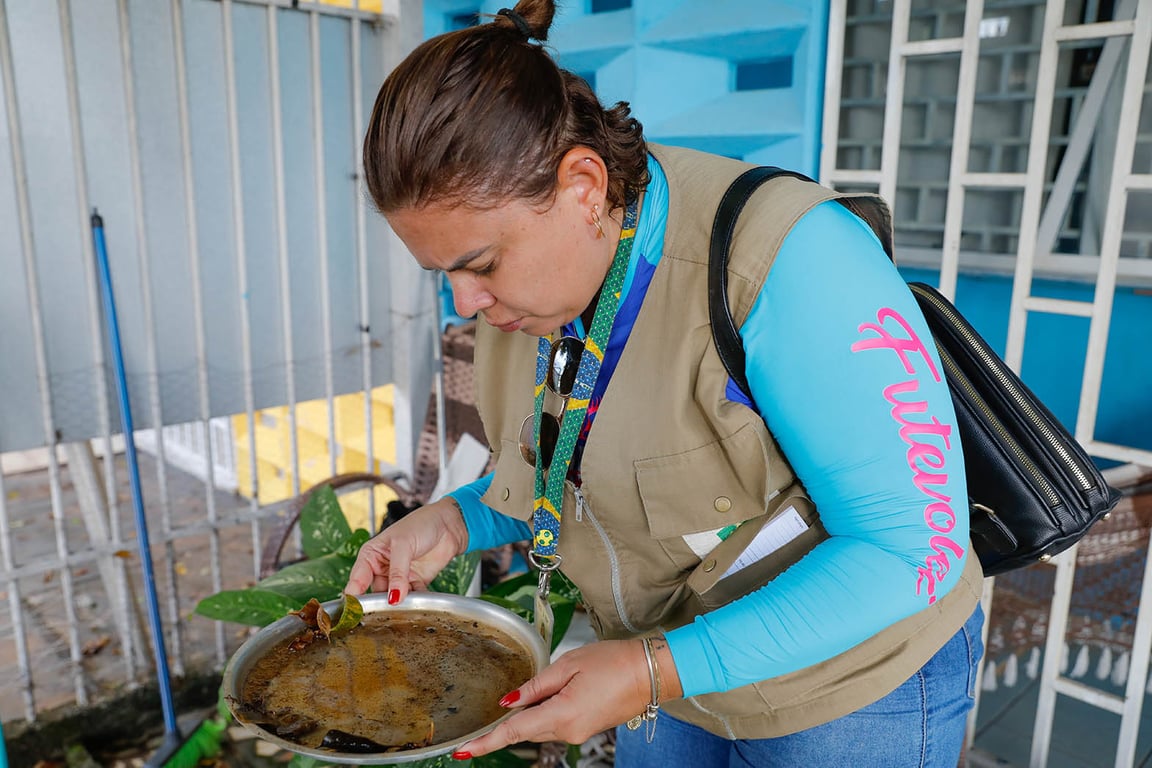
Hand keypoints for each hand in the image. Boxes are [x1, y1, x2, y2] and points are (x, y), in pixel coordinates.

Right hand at [343, 497, 468, 602]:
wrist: (449, 525)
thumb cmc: (421, 524)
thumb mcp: (404, 544)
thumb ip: (397, 572)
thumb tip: (393, 597)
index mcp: (371, 555)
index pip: (357, 580)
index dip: (354, 597)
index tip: (354, 612)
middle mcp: (382, 568)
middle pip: (375, 593)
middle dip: (381, 604)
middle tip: (386, 612)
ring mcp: (399, 577)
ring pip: (394, 598)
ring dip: (400, 604)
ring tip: (405, 607)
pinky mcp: (416, 583)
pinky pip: (413, 598)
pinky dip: (417, 602)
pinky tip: (421, 603)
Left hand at [452, 637, 682, 758]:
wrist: (651, 673)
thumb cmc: (614, 661)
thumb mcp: (569, 664)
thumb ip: (536, 684)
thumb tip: (508, 701)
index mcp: (562, 714)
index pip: (515, 731)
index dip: (487, 742)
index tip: (464, 751)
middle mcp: (569, 731)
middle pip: (525, 730)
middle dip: (507, 722)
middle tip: (491, 712)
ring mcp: (578, 733)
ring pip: (540, 727)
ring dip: (528, 715)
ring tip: (532, 692)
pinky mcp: (586, 729)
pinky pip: (555, 724)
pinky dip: (544, 712)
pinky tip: (548, 695)